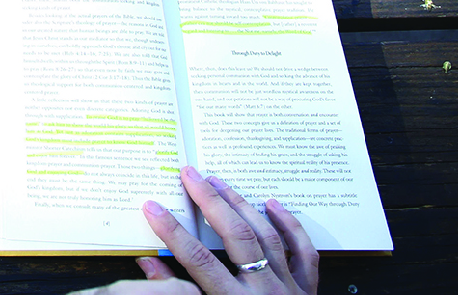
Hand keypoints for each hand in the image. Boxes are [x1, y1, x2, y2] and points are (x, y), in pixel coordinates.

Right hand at [140, 167, 318, 294]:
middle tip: (189, 174)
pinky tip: (273, 204)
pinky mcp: (308, 290)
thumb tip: (149, 265)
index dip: (172, 231)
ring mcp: (289, 288)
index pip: (197, 259)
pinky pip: (302, 251)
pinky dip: (289, 225)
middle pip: (235, 236)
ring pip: (266, 236)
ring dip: (241, 204)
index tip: (152, 206)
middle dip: (209, 202)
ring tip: (219, 181)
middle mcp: (264, 292)